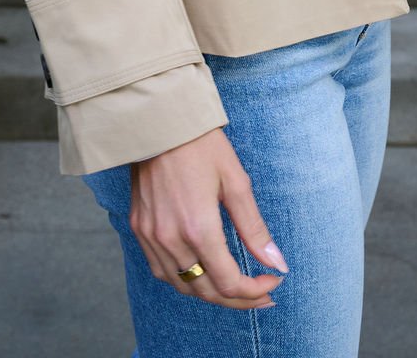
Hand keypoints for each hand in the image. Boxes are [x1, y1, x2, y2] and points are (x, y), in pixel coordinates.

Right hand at [129, 126, 287, 309]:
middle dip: (238, 298)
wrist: (158, 119)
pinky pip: (161, 270)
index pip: (229, 282)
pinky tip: (201, 271)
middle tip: (262, 293)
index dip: (255, 290)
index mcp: (197, 227)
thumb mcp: (235, 181)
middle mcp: (170, 239)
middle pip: (206, 291)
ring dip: (211, 292)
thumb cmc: (201, 144)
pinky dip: (184, 279)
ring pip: (182, 286)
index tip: (274, 280)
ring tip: (235, 287)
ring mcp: (150, 236)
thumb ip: (254, 228)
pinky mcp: (139, 228)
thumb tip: (277, 263)